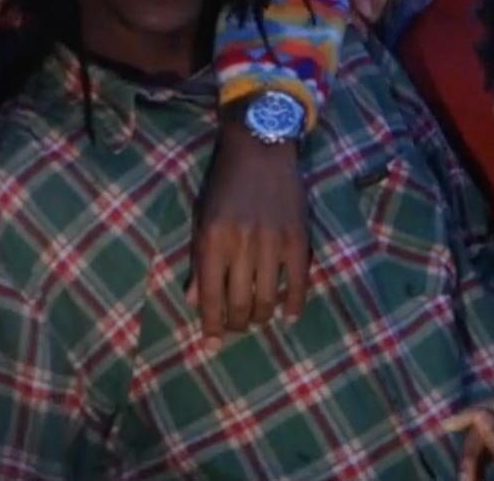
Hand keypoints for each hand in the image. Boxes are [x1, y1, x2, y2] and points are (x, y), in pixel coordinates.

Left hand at [194, 122, 310, 336]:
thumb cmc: (224, 184)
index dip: (211, 326)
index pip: (210, 297)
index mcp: (212, 240)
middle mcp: (241, 245)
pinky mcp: (298, 239)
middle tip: (235, 330)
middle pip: (239, 304)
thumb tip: (194, 302)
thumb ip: (199, 261)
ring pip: (267, 299)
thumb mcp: (201, 219)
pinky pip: (299, 283)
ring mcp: (273, 243)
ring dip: (261, 317)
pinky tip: (288, 316)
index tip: (211, 345)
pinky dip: (293, 305)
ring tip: (256, 319)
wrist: (260, 148)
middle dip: (235, 325)